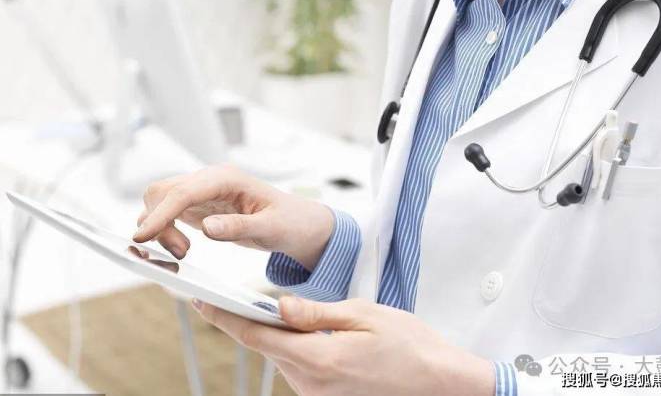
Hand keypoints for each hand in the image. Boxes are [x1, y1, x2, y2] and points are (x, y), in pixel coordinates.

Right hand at [132, 164, 333, 269]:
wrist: (298, 224)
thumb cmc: (289, 222)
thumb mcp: (271, 229)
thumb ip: (240, 227)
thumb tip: (207, 228)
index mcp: (227, 178)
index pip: (183, 192)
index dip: (160, 214)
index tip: (142, 237)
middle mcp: (210, 180)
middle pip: (162, 192)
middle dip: (159, 223)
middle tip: (181, 253)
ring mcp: (202, 192)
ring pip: (160, 202)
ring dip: (160, 228)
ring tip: (184, 252)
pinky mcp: (198, 207)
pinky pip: (168, 213)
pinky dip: (163, 230)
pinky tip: (179, 248)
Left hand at [193, 297, 494, 395]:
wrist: (438, 384)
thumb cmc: (409, 345)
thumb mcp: (364, 315)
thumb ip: (315, 312)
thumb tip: (277, 304)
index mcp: (318, 358)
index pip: (257, 335)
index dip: (224, 317)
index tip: (199, 300)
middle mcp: (310, 383)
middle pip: (266, 347)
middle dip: (245, 322)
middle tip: (224, 297)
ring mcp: (317, 394)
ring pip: (281, 358)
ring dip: (272, 335)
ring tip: (264, 311)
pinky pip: (298, 368)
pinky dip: (292, 348)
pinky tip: (300, 333)